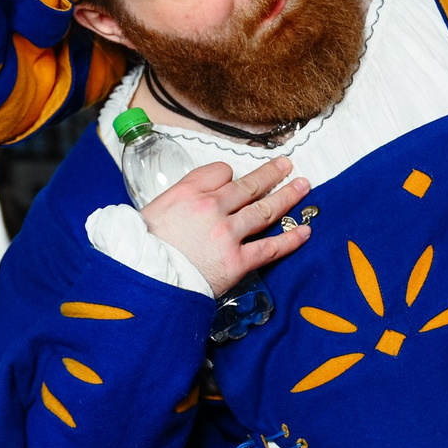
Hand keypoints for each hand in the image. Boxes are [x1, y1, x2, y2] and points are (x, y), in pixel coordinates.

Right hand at [142, 157, 312, 297]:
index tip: (236, 178)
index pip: (221, 172)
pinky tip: (305, 231)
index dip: (231, 175)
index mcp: (189, 192)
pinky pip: (271, 247)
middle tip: (287, 167)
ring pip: (265, 210)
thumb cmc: (141, 249)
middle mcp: (212, 208)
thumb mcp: (154, 209)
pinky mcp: (237, 261)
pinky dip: (291, 239)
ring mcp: (227, 234)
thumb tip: (199, 195)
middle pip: (249, 186)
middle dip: (272, 174)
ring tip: (303, 187)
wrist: (143, 280)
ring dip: (288, 197)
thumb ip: (181, 197)